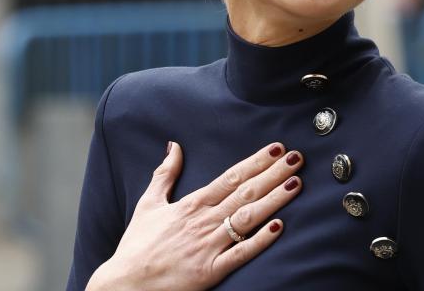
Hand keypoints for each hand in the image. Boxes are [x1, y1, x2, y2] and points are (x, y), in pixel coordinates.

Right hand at [87, 141, 303, 290]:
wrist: (125, 284)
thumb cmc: (137, 245)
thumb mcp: (149, 204)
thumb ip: (164, 174)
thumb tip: (174, 146)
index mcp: (191, 204)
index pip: (231, 177)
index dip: (256, 162)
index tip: (277, 149)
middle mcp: (203, 221)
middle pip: (245, 192)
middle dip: (274, 174)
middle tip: (298, 158)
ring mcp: (208, 246)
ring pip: (248, 218)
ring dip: (274, 199)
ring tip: (296, 183)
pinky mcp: (210, 271)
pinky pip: (240, 254)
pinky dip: (260, 241)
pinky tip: (278, 227)